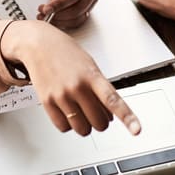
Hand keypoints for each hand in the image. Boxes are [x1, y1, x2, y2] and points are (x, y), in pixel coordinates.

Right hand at [0, 20, 140, 136]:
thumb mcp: (89, 65)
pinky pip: (64, 127)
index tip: (136, 130)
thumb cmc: (65, 52)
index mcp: (92, 76)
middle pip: (99, 122)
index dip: (127, 117)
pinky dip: (68, 125)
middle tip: (97, 112)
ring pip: (82, 129)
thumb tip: (108, 113)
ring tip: (81, 111)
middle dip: (101, 121)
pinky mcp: (47, 102)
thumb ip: (99, 88)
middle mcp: (77, 87)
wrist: (38, 44)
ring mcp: (61, 96)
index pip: (112, 100)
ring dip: (85, 125)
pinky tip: (68, 111)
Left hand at [39, 0, 100, 28]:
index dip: (60, 3)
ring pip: (77, 17)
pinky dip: (64, 23)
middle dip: (58, 13)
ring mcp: (92, 2)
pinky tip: (52, 19)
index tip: (46, 8)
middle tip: (42, 12)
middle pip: (77, 8)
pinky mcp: (87, 10)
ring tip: (44, 16)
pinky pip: (76, 21)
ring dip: (60, 20)